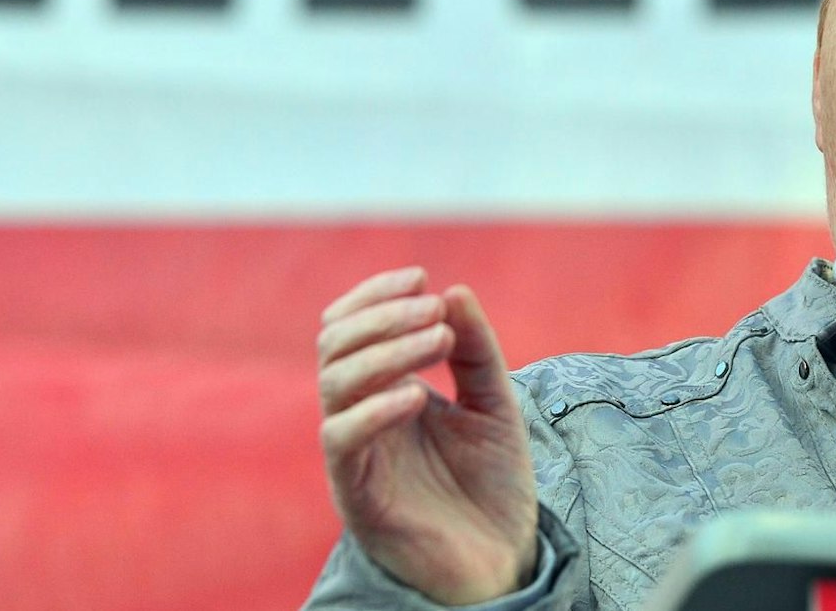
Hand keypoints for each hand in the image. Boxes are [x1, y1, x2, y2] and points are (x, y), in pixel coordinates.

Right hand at [317, 268, 539, 603]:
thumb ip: (476, 352)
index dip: (376, 295)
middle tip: (433, 311)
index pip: (349, 327)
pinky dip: (374, 409)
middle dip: (381, 316)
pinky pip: (342, 442)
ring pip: (334, 383)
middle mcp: (362, 417)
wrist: (501, 559)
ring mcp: (357, 454)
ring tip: (438, 338)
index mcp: (384, 391)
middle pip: (333, 346)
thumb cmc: (492, 485)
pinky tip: (416, 395)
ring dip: (384, 350)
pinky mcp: (359, 495)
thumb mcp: (495, 404)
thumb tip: (455, 290)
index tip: (422, 276)